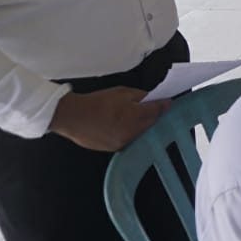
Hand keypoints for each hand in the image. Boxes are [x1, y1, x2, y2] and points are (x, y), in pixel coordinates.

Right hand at [49, 88, 170, 151]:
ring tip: (138, 117)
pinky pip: (130, 139)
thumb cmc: (96, 102)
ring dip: (143, 125)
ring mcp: (123, 142)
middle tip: (155, 108)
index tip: (168, 102)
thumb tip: (152, 98)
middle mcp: (131, 132)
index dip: (164, 105)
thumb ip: (140, 96)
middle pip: (151, 123)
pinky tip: (127, 125)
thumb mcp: (121, 92)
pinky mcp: (115, 148)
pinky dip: (131, 132)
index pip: (157, 110)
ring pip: (141, 133)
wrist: (72, 117)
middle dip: (154, 115)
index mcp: (134, 116)